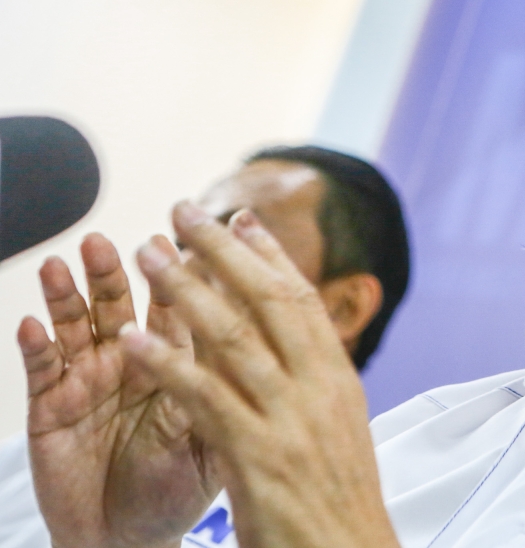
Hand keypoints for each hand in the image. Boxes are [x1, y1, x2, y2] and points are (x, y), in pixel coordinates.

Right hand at [17, 233, 219, 547]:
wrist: (128, 542)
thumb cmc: (176, 491)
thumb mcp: (211, 442)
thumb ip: (228, 394)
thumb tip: (261, 343)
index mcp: (176, 364)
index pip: (178, 310)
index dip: (178, 276)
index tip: (182, 238)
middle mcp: (131, 362)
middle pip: (122, 305)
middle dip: (116, 271)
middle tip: (112, 241)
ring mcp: (89, 381)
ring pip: (77, 327)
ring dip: (69, 294)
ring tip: (63, 263)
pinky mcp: (51, 408)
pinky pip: (41, 371)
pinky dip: (35, 346)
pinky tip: (31, 324)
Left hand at [120, 203, 398, 547]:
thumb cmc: (339, 500)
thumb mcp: (336, 430)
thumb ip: (311, 385)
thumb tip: (286, 349)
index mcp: (339, 378)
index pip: (302, 299)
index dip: (269, 254)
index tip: (242, 219)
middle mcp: (318, 387)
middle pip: (267, 300)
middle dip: (223, 250)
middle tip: (186, 211)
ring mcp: (288, 418)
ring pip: (232, 336)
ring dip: (185, 289)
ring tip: (150, 252)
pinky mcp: (257, 455)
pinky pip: (203, 397)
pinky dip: (167, 364)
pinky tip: (135, 340)